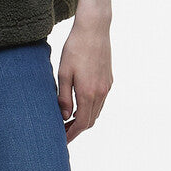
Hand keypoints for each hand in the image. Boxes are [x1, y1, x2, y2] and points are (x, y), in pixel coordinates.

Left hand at [56, 17, 112, 141]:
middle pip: (90, 121)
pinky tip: (79, 105)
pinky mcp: (108, 79)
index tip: (61, 140)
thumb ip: (64, 97)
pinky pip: (101, 101)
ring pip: (96, 112)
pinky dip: (90, 109)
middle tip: (62, 132)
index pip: (81, 123)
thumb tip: (65, 116)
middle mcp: (101, 92)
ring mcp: (106, 86)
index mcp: (88, 93)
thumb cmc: (75, 48)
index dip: (71, 134)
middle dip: (77, 130)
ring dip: (84, 119)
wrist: (94, 29)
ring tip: (68, 120)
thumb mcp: (64, 73)